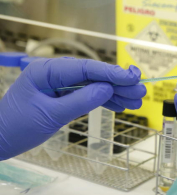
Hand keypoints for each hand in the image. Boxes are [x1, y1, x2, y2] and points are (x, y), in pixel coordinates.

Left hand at [0, 57, 145, 159]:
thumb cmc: (17, 127)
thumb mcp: (50, 115)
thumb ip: (80, 101)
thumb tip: (107, 89)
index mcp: (47, 71)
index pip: (85, 68)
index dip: (111, 73)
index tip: (132, 77)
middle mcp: (55, 74)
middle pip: (93, 75)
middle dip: (118, 84)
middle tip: (141, 91)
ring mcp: (59, 85)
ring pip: (93, 86)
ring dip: (115, 93)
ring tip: (136, 101)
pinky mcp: (62, 96)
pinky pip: (87, 96)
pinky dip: (104, 101)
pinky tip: (121, 106)